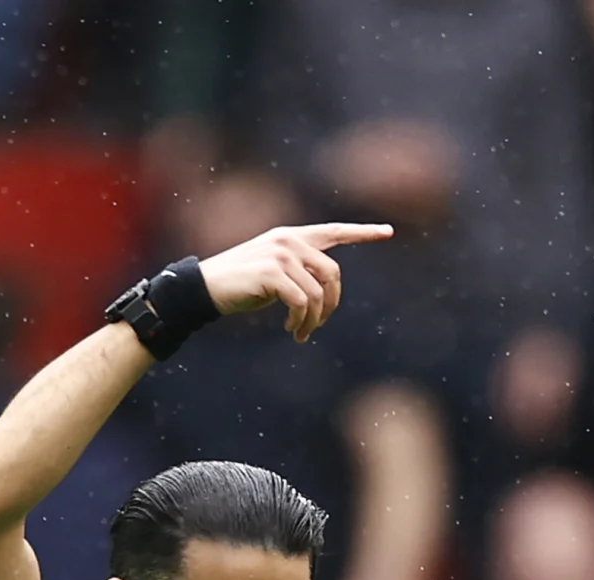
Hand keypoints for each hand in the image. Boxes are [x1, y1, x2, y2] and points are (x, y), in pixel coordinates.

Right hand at [197, 222, 391, 342]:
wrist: (205, 288)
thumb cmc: (241, 286)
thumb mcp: (275, 273)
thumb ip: (300, 271)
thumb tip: (325, 291)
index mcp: (292, 236)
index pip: (334, 231)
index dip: (362, 232)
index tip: (388, 232)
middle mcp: (289, 240)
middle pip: (333, 274)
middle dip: (332, 305)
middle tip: (318, 327)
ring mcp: (280, 254)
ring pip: (318, 293)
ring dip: (314, 320)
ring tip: (301, 333)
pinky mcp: (271, 272)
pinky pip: (302, 302)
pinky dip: (301, 321)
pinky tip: (292, 329)